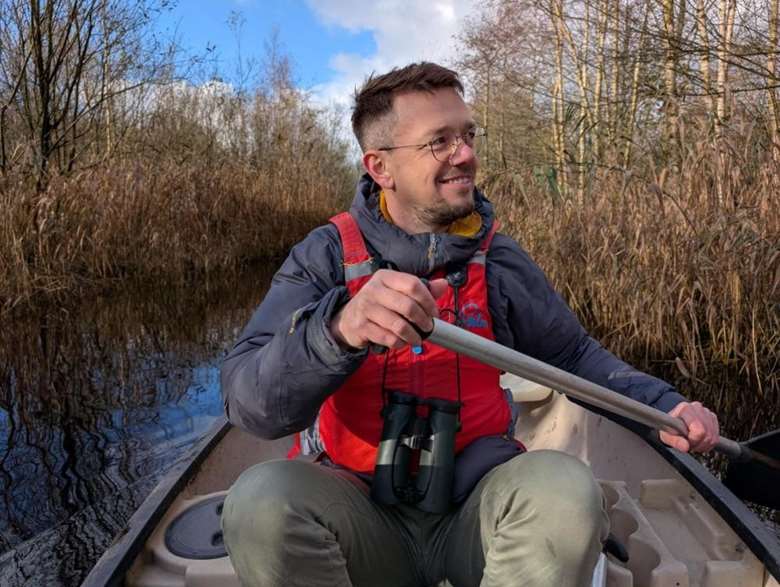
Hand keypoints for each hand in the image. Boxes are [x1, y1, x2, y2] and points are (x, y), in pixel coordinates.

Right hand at [330, 270, 447, 349]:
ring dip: (413, 335)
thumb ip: (420, 289)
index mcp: (385, 277)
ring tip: (418, 339)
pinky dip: (400, 343)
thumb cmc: (379, 303)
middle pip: (407, 305)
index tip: (434, 312)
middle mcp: (373, 290)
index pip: (412, 284)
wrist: (348, 319)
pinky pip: (388, 338)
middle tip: (429, 327)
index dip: (428, 300)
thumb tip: (443, 284)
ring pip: (398, 325)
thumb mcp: (396, 291)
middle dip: (423, 320)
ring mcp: (365, 308)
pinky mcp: (361, 327)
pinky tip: (403, 342)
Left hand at [659, 401, 719, 452]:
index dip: (693, 441)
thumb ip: (674, 441)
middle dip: (698, 444)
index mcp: (685, 409)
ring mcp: (706, 412)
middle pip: (707, 435)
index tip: (685, 442)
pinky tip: (698, 441)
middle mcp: (697, 407)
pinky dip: (708, 444)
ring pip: (713, 437)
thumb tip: (685, 447)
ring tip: (692, 442)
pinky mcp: (713, 418)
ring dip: (703, 445)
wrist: (672, 422)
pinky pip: (716, 438)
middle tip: (688, 444)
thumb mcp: (666, 436)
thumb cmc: (668, 428)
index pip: (699, 430)